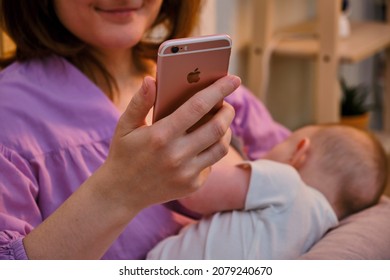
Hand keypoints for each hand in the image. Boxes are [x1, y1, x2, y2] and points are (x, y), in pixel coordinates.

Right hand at [101, 75, 240, 211]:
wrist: (122, 193)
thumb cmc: (124, 154)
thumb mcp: (125, 126)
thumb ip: (139, 102)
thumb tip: (151, 80)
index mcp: (161, 135)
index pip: (198, 106)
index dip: (219, 90)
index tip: (233, 78)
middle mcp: (177, 155)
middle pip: (217, 127)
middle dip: (227, 111)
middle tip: (226, 105)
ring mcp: (186, 173)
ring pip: (221, 147)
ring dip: (226, 131)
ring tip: (220, 122)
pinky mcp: (192, 185)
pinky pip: (212, 163)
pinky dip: (212, 150)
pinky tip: (203, 145)